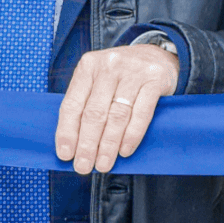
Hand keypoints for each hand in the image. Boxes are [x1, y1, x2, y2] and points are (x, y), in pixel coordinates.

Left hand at [57, 43, 180, 174]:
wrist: (158, 55)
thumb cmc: (122, 75)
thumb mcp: (99, 79)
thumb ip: (86, 103)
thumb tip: (74, 144)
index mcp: (88, 66)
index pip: (72, 104)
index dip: (67, 132)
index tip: (66, 155)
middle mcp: (109, 66)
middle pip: (94, 113)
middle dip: (87, 144)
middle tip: (84, 167)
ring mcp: (133, 72)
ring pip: (117, 115)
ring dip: (108, 145)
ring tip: (104, 164)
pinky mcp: (155, 79)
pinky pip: (141, 113)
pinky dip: (132, 135)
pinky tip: (125, 150)